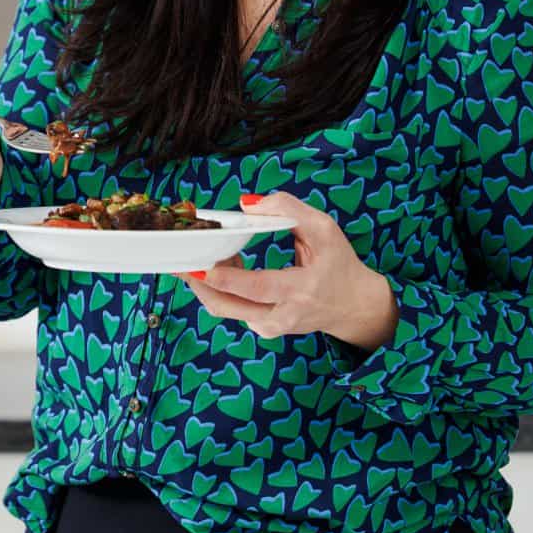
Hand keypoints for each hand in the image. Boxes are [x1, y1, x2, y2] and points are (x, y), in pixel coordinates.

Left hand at [175, 190, 398, 351]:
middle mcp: (281, 316)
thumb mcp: (324, 229)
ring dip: (207, 281)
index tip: (200, 265)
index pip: (257, 287)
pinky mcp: (262, 329)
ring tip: (205, 252)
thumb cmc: (339, 265)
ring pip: (224, 308)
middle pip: (228, 305)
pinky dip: (219, 287)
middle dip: (199, 281)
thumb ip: (288, 209)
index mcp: (300, 291)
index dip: (226, 277)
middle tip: (179, 257)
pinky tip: (224, 265)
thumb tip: (247, 204)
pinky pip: (231, 308)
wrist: (353, 307)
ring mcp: (270, 327)